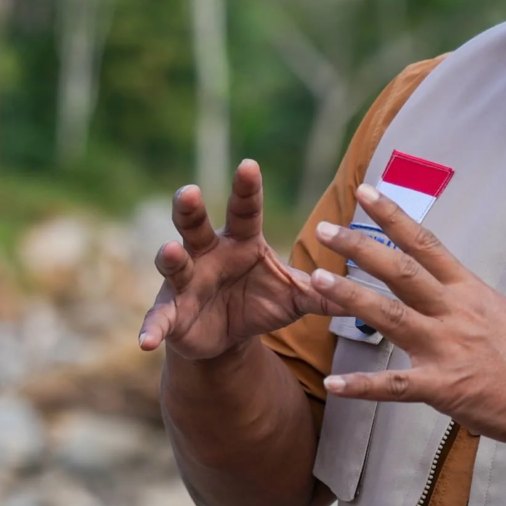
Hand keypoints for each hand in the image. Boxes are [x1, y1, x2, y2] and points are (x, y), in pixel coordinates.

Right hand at [137, 160, 328, 360]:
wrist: (226, 337)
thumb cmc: (259, 303)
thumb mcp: (292, 299)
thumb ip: (320, 295)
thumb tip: (359, 297)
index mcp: (241, 241)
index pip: (245, 210)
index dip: (246, 188)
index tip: (249, 164)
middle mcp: (207, 252)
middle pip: (195, 224)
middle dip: (190, 208)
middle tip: (190, 192)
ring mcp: (185, 281)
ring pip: (174, 263)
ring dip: (169, 256)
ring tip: (168, 250)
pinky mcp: (171, 313)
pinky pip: (160, 319)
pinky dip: (152, 328)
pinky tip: (146, 341)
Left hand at [311, 183, 505, 449]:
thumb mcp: (502, 316)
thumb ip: (466, 305)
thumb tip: (444, 297)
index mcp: (469, 291)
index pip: (426, 243)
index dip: (393, 216)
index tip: (366, 192)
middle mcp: (456, 311)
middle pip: (401, 270)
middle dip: (360, 246)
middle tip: (325, 229)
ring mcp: (449, 347)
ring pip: (389, 316)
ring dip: (349, 298)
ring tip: (315, 281)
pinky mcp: (446, 387)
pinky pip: (396, 385)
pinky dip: (362, 387)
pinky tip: (333, 385)